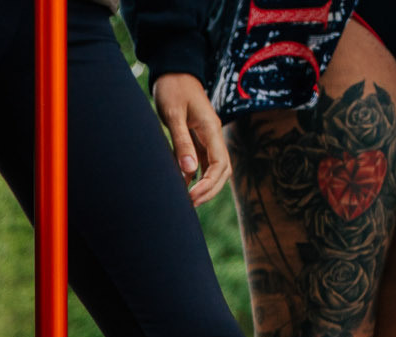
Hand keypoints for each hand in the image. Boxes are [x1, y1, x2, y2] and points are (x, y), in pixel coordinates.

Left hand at [152, 72, 229, 205]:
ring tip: (186, 201)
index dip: (209, 184)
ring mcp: (207, 138)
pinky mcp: (198, 139)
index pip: (220, 164)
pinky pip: (202, 163)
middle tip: (189, 204)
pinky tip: (181, 187)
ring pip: (214, 169)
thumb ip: (181, 142)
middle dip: (210, 190)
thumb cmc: (173, 89)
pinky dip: (195, 177)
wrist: (174, 72)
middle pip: (223, 170)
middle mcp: (213, 135)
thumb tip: (190, 172)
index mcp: (211, 129)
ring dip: (205, 186)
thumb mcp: (173, 114)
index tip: (191, 197)